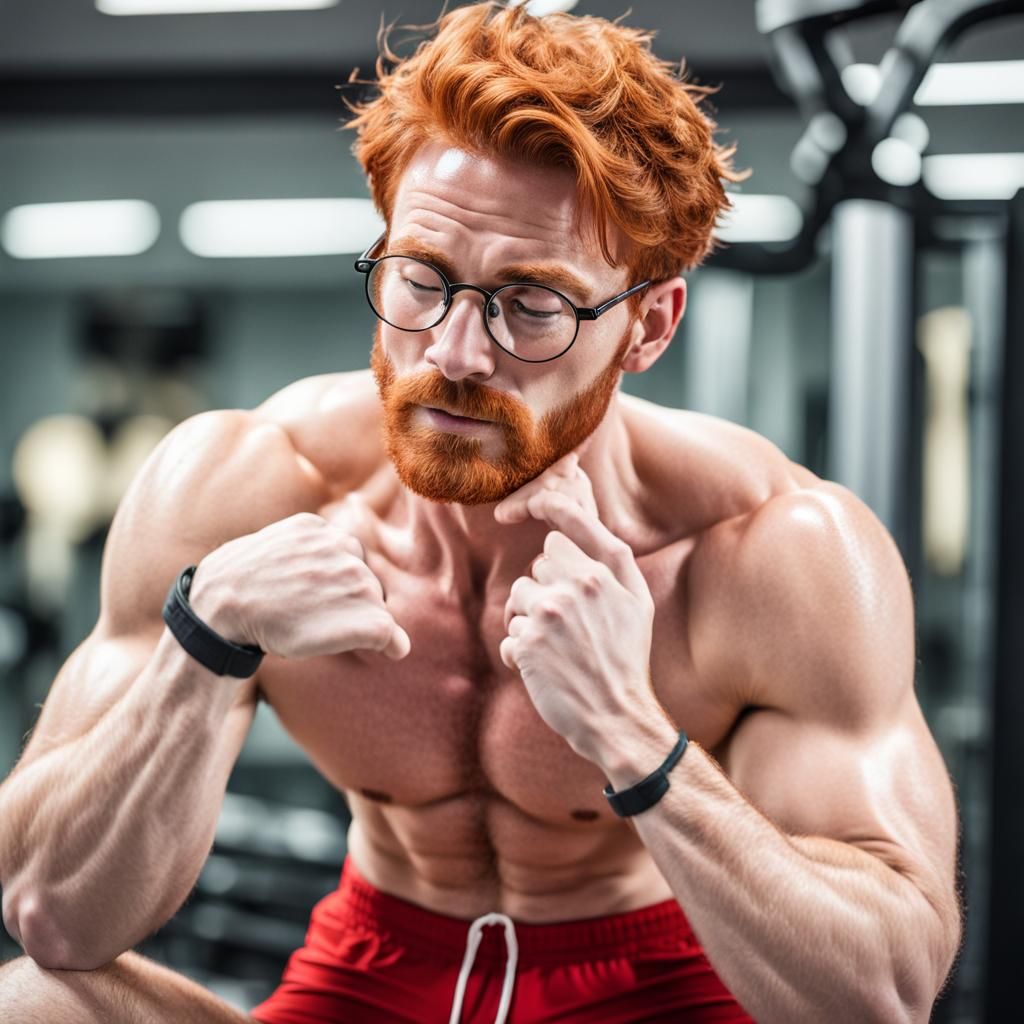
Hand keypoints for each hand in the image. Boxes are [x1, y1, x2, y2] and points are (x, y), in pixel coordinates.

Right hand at [189, 512, 410, 661]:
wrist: (222, 613)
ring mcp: (357, 581)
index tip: (307, 599)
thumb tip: (320, 565)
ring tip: (316, 630)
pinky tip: (371, 649)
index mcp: (318, 529)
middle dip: (346, 601)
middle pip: (363, 580)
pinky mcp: (366, 616)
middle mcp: (345, 549)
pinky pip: (389, 634)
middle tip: (307, 616)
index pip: (344, 556)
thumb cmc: (239, 588)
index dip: (332, 584)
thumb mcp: (267, 547)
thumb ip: (300, 547)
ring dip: (358, 622)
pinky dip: (391, 645)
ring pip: (376, 607)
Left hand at [497, 461, 660, 760]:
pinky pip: (509, 634)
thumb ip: (613, 560)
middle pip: (536, 566)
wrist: (616, 715)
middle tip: (569, 622)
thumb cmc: (626, 658)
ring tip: (557, 647)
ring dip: (529, 621)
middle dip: (545, 588)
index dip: (547, 524)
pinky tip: (545, 668)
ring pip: (518, 598)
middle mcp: (576, 588)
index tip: (532, 503)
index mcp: (603, 574)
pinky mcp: (528, 644)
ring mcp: (550, 615)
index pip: (560, 536)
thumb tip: (576, 526)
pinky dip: (521, 653)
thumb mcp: (637, 603)